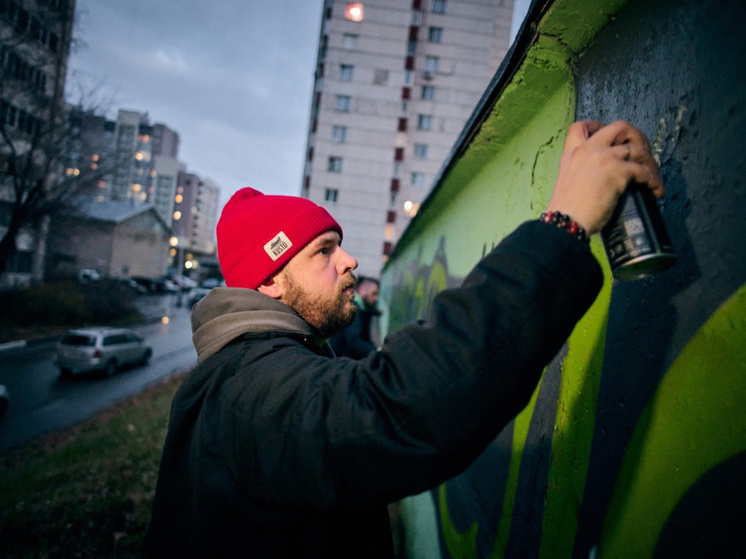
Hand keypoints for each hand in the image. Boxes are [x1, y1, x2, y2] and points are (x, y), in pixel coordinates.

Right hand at [546, 120, 663, 235]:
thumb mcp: (567, 182)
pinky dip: (653, 181)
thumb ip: (582, 172)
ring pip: (637, 149)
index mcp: (572, 153)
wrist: (565, 221)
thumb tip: (601, 177)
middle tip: (642, 153)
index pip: (582, 127)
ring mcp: (604, 158)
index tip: (611, 138)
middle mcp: (588, 150)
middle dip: (636, 136)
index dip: (599, 126)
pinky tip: (655, 190)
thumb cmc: (566, 210)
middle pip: (619, 126)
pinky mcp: (617, 172)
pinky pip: (644, 170)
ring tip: (653, 176)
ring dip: (650, 162)